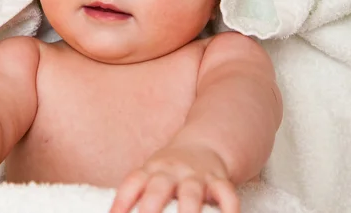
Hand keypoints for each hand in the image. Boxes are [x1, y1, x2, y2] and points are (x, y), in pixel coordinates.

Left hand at [110, 144, 238, 212]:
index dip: (120, 202)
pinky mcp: (219, 181)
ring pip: (191, 193)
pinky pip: (227, 194)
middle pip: (158, 189)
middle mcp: (172, 171)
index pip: (132, 183)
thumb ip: (138, 194)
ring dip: (188, 211)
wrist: (204, 145)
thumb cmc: (169, 170)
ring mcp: (196, 176)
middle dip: (151, 209)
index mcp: (151, 170)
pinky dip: (229, 209)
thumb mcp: (151, 174)